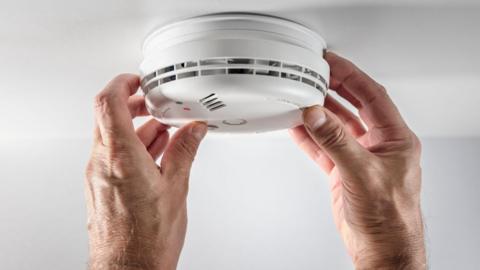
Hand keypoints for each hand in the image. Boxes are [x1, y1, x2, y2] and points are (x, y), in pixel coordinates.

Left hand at [85, 74, 206, 269]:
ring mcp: (98, 175)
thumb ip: (184, 151)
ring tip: (164, 133)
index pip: (109, 103)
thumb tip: (193, 130)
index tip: (137, 80)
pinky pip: (112, 155)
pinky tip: (154, 155)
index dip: (122, 83)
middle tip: (154, 105)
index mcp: (121, 157)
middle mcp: (102, 163)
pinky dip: (132, 147)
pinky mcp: (100, 187)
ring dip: (136, 129)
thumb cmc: (148, 238)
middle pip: (109, 117)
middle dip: (134, 106)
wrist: (129, 268)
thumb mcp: (176, 188)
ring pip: (112, 137)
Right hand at [290, 52, 425, 268]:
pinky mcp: (344, 172)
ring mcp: (359, 157)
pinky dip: (310, 137)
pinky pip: (324, 147)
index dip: (351, 75)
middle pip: (353, 106)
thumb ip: (337, 141)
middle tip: (314, 74)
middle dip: (334, 89)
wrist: (380, 248)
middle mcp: (378, 145)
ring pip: (336, 126)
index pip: (372, 95)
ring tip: (301, 98)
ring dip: (319, 113)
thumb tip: (317, 115)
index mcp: (395, 138)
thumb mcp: (362, 172)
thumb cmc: (389, 217)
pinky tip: (297, 127)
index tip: (333, 62)